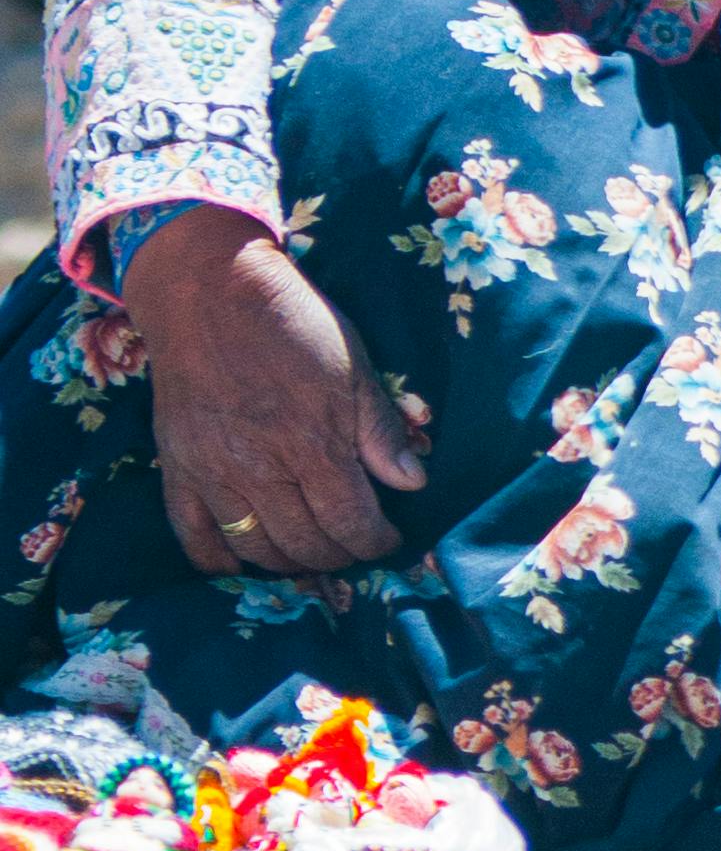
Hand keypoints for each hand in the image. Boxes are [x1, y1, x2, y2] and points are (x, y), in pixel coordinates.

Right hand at [121, 207, 424, 575]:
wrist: (206, 287)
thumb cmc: (291, 322)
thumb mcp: (354, 365)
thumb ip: (381, 430)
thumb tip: (413, 484)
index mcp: (312, 443)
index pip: (351, 524)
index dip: (376, 543)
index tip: (387, 538)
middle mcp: (260, 467)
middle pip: (306, 545)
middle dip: (339, 556)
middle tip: (351, 543)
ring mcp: (213, 471)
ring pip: (256, 549)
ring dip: (289, 563)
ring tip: (309, 550)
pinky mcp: (177, 467)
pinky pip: (194, 537)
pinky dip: (220, 562)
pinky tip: (245, 561)